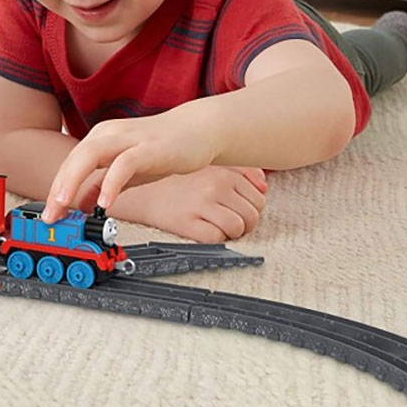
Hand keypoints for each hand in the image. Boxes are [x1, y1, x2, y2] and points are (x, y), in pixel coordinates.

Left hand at [42, 108, 217, 222]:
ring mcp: (128, 139)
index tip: (49, 215)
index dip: (56, 189)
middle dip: (58, 187)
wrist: (199, 130)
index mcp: (100, 138)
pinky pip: (124, 164)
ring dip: (74, 180)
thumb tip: (81, 205)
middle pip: (74, 158)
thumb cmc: (161, 149)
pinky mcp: (149, 148)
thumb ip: (102, 185)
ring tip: (65, 204)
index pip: (70, 164)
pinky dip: (111, 183)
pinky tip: (105, 202)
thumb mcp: (125, 171)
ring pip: (91, 154)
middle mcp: (109, 134)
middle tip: (50, 214)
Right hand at [107, 167, 267, 241]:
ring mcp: (201, 204)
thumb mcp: (211, 167)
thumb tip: (264, 187)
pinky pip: (217, 238)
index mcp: (223, 172)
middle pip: (253, 215)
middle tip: (226, 221)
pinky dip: (214, 239)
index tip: (236, 210)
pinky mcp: (188, 222)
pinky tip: (203, 230)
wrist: (142, 191)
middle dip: (244, 223)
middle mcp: (214, 186)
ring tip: (216, 226)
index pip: (259, 198)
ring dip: (231, 232)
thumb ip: (242, 172)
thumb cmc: (177, 182)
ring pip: (239, 228)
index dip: (250, 209)